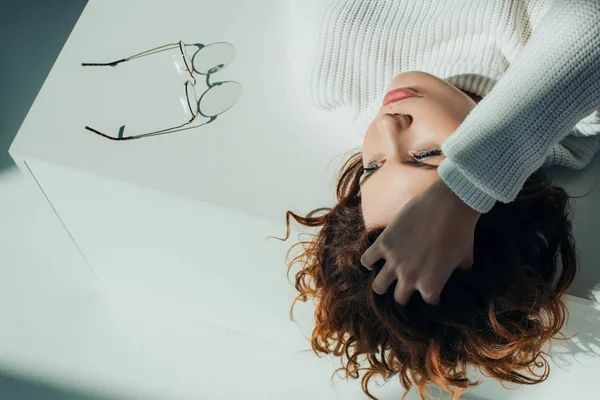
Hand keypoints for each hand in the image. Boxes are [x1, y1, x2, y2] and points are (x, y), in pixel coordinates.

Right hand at [360, 177, 480, 306]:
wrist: (449, 205)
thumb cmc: (462, 231)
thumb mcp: (466, 258)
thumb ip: (458, 272)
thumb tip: (457, 275)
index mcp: (431, 286)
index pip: (428, 303)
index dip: (431, 299)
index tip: (430, 293)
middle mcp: (410, 278)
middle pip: (399, 300)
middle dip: (404, 294)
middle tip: (405, 286)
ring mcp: (395, 261)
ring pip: (378, 287)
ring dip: (383, 283)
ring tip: (386, 277)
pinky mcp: (384, 243)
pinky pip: (366, 260)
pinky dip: (369, 261)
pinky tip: (375, 259)